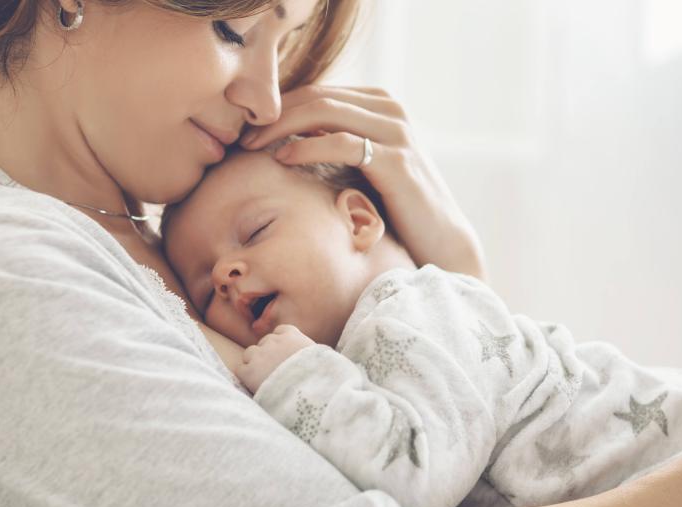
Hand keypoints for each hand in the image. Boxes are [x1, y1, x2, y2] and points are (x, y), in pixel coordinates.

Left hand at [236, 324, 314, 393]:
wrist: (309, 393)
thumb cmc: (321, 378)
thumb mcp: (322, 357)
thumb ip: (310, 352)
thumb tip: (312, 357)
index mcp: (292, 336)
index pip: (281, 331)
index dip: (281, 343)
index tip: (284, 353)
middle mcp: (273, 341)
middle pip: (264, 342)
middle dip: (268, 354)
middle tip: (275, 370)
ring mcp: (259, 355)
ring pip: (250, 354)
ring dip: (255, 363)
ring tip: (264, 379)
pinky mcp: (249, 372)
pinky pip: (241, 369)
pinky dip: (246, 376)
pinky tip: (255, 386)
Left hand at [239, 85, 486, 278]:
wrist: (440, 241)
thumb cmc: (396, 209)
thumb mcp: (363, 167)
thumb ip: (335, 144)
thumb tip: (286, 137)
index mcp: (380, 104)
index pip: (318, 91)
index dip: (278, 106)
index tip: (247, 128)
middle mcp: (390, 109)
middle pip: (317, 96)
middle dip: (274, 113)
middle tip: (241, 135)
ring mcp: (396, 131)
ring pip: (325, 110)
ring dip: (282, 126)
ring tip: (253, 145)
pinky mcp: (396, 158)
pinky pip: (342, 141)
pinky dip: (307, 146)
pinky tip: (283, 158)